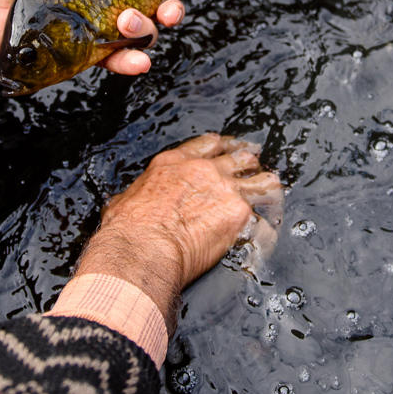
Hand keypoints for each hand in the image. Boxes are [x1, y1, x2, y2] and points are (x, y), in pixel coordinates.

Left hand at [0, 0, 184, 73]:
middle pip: (153, 3)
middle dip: (170, 8)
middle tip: (167, 8)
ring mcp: (94, 25)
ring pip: (139, 32)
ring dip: (147, 31)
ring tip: (129, 22)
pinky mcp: (83, 52)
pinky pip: (115, 59)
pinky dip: (131, 61)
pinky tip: (135, 59)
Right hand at [73, 134, 282, 322]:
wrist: (143, 248)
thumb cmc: (128, 230)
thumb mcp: (122, 203)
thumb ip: (131, 197)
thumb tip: (121, 204)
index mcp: (172, 165)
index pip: (206, 145)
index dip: (222, 145)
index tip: (228, 147)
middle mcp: (202, 171)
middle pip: (238, 157)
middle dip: (248, 162)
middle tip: (253, 167)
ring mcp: (225, 190)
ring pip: (261, 180)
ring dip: (266, 188)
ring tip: (271, 193)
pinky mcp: (239, 214)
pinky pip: (266, 220)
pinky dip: (269, 228)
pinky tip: (271, 232)